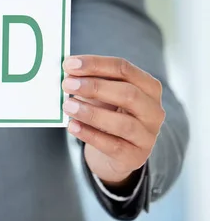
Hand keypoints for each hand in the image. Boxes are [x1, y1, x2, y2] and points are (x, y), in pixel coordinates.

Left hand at [61, 55, 164, 187]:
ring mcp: (147, 135)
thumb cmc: (108, 115)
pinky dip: (90, 135)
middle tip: (67, 84)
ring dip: (91, 113)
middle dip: (95, 87)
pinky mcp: (135, 156)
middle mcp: (153, 110)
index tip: (69, 64)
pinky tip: (72, 126)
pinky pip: (113, 146)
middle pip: (129, 94)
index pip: (124, 69)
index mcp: (148, 87)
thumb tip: (68, 72)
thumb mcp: (102, 96)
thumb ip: (89, 82)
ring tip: (67, 106)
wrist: (114, 153)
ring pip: (123, 123)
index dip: (96, 64)